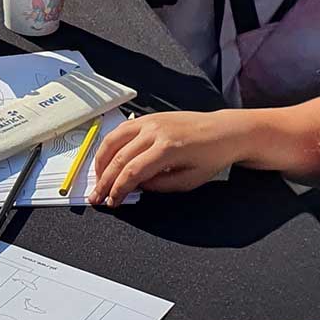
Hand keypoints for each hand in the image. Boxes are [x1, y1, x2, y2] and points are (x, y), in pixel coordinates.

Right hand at [89, 111, 240, 205]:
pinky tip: (107, 159)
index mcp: (168, 149)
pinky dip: (109, 145)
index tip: (112, 202)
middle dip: (104, 180)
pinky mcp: (147, 117)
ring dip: (100, 161)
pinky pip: (120, 130)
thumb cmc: (211, 157)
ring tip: (98, 178)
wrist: (223, 131)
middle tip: (96, 196)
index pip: (132, 171)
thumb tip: (136, 186)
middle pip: (119, 157)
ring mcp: (149, 121)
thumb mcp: (189, 180)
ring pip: (113, 140)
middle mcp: (154, 131)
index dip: (118, 189)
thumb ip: (160, 186)